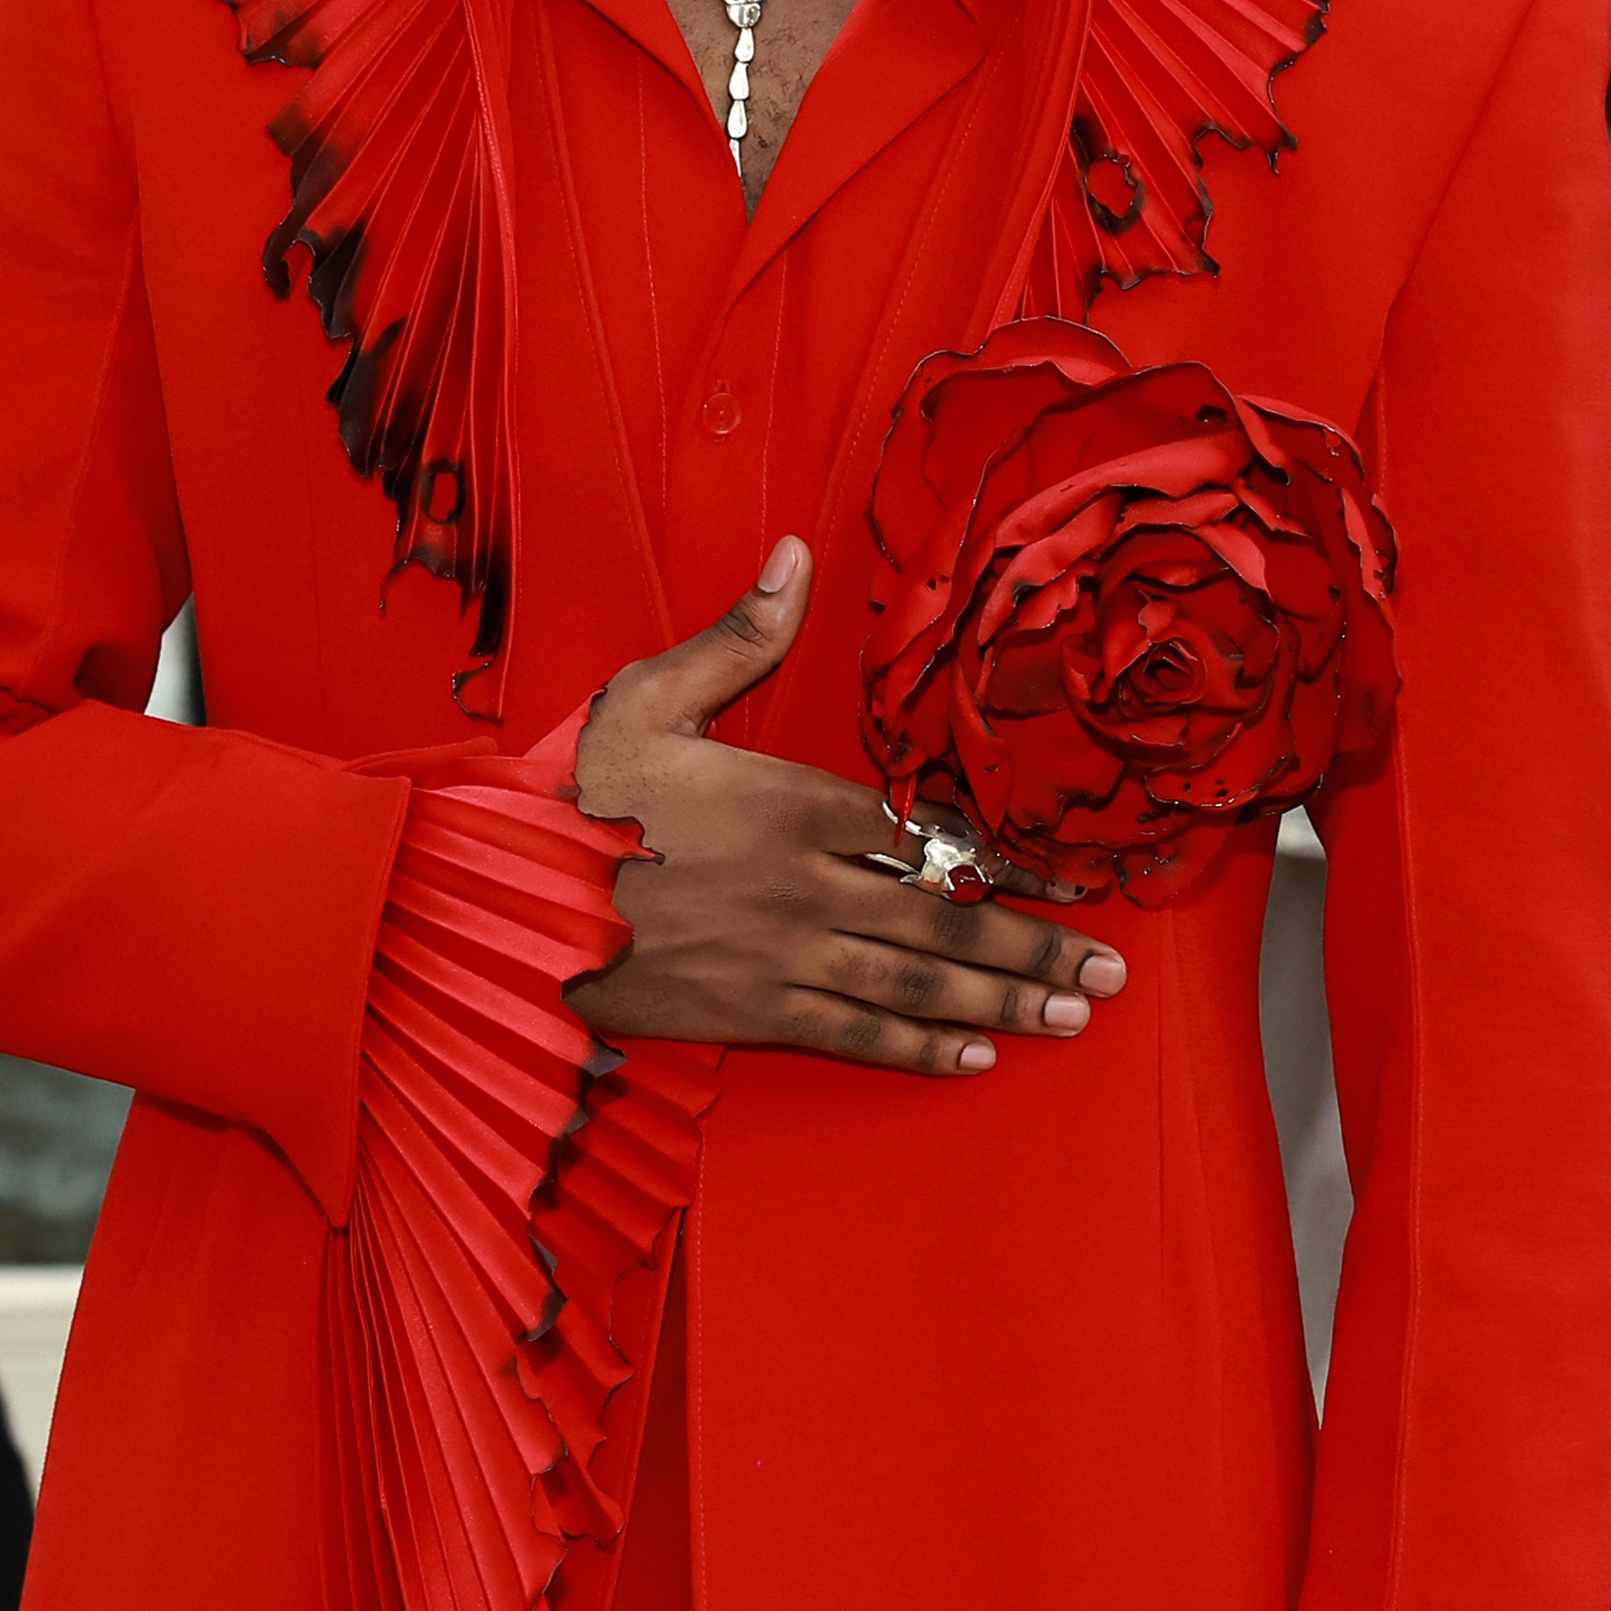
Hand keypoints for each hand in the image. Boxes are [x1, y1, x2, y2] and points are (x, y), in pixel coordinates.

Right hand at [568, 537, 1127, 1073]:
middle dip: (1036, 946)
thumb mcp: (649, 695)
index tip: (1076, 883)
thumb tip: (798, 555)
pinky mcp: (749, 1012)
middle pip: (947, 921)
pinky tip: (972, 1055)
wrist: (503, 898)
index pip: (931, 838)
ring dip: (1002, 1000)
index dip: (1012, 865)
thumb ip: (740, 636)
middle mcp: (808, 886)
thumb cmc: (574, 795)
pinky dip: (917, 1045)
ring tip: (1070, 1013)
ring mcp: (784, 955)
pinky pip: (853, 1032)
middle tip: (1108, 971)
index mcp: (796, 805)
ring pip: (916, 982)